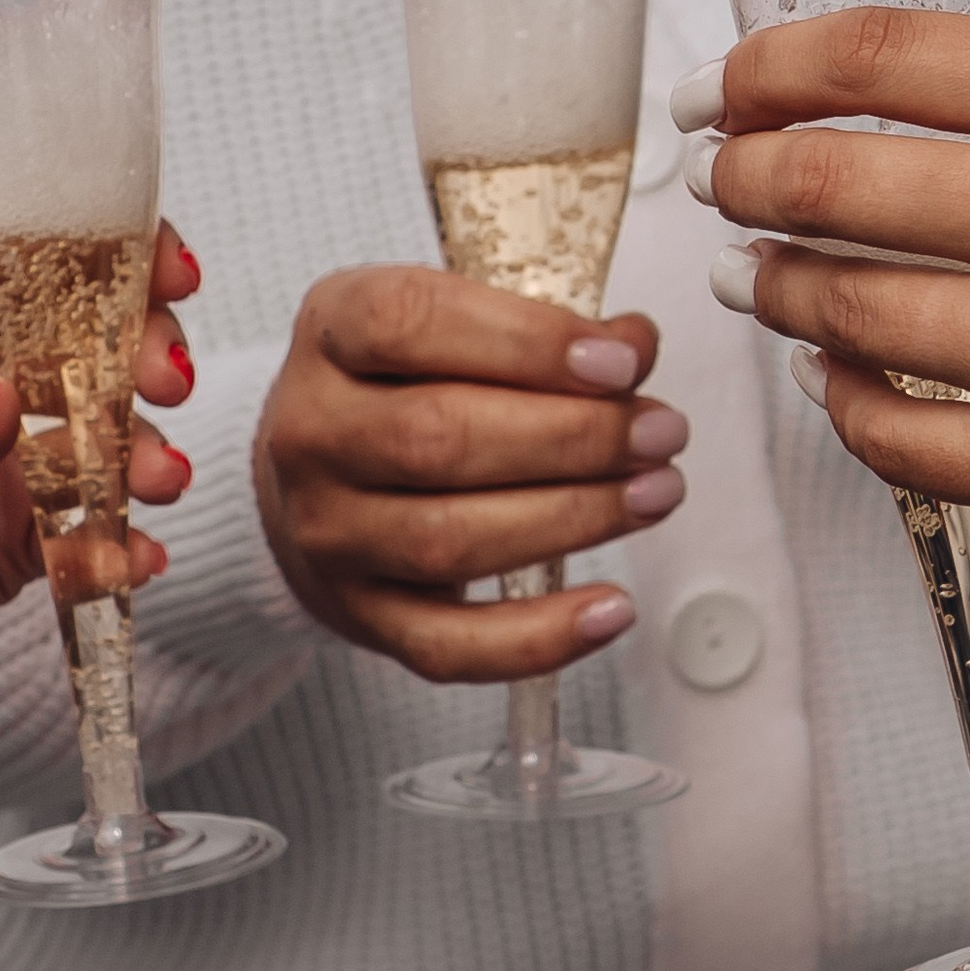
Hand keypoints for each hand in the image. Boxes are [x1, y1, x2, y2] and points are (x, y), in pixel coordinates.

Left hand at [0, 220, 201, 698]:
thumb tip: (0, 407)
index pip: (45, 247)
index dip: (119, 247)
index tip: (169, 271)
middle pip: (104, 336)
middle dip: (150, 352)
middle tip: (162, 381)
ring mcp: (20, 449)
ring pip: (115, 435)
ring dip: (149, 452)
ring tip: (156, 478)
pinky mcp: (29, 532)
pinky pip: (97, 532)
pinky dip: (126, 543)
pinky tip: (136, 554)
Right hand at [253, 265, 686, 680]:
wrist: (315, 478)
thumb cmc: (401, 387)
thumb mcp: (450, 324)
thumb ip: (537, 330)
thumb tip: (632, 348)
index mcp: (330, 334)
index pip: (410, 324)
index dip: (525, 342)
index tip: (621, 363)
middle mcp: (311, 433)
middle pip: (437, 438)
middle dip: (572, 438)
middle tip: (658, 434)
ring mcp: (328, 533)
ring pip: (448, 540)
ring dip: (572, 519)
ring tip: (653, 494)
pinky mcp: (360, 616)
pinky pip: (447, 646)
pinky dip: (537, 637)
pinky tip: (610, 609)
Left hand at [697, 8, 969, 598]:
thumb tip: (908, 114)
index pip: (879, 53)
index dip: (767, 65)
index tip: (724, 84)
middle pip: (828, 176)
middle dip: (741, 175)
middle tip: (718, 179)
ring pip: (837, 308)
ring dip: (773, 287)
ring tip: (759, 277)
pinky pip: (886, 431)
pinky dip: (840, 396)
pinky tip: (837, 373)